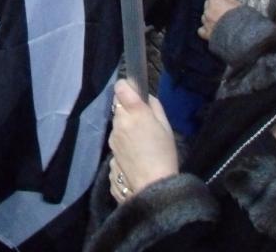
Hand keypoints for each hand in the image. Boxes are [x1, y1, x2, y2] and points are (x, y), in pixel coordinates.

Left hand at [108, 79, 176, 199]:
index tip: (134, 92)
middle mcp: (119, 122)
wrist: (152, 187)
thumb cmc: (164, 154)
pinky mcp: (109, 154)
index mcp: (135, 112)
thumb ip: (154, 107)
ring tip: (140, 142)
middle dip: (128, 109)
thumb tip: (145, 98)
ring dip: (125, 127)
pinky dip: (123, 144)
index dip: (126, 87)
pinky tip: (135, 156)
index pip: (121, 87)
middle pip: (118, 106)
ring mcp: (112, 139)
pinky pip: (116, 141)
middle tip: (143, 122)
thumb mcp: (166, 127)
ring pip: (116, 124)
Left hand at [198, 0, 239, 40]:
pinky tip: (211, 29)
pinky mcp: (206, 34)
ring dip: (209, 16)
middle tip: (222, 9)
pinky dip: (205, 29)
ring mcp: (206, 22)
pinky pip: (201, 30)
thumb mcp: (238, 4)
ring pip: (204, 16)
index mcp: (215, 1)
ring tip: (218, 20)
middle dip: (212, 5)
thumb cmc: (242, 18)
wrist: (241, 36)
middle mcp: (208, 11)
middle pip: (206, 4)